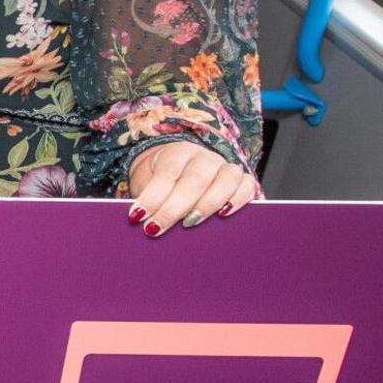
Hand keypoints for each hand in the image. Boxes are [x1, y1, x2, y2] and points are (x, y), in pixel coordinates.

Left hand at [126, 141, 257, 235]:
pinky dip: (237, 200)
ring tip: (188, 224)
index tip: (136, 217)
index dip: (152, 197)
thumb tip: (141, 225)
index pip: (166, 174)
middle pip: (194, 180)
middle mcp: (204, 157)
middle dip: (173, 208)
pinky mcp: (242, 180)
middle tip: (156, 229)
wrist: (182, 173)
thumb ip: (148, 201)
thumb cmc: (163, 185)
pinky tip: (223, 215)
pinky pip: (247, 186)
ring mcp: (225, 167)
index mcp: (177, 153)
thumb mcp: (149, 186)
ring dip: (206, 204)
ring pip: (224, 180)